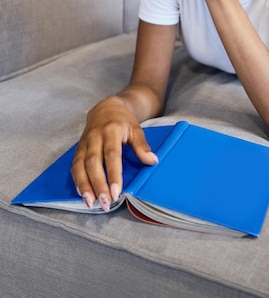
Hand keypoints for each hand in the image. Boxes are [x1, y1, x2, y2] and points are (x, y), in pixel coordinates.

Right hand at [71, 95, 157, 210]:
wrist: (105, 108)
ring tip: (90, 203)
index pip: (112, 155)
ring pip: (80, 165)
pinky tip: (81, 193)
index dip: (113, 174)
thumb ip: (142, 145)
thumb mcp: (136, 128)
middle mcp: (95, 137)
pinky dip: (77, 180)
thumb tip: (152, 161)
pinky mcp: (78, 148)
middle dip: (98, 185)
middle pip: (93, 163)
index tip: (117, 191)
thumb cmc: (123, 121)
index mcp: (111, 130)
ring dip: (84, 185)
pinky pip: (74, 165)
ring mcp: (84, 143)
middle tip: (105, 202)